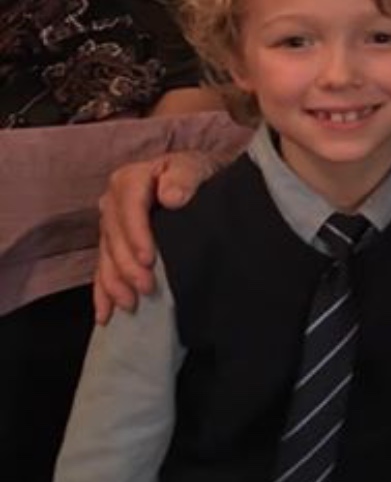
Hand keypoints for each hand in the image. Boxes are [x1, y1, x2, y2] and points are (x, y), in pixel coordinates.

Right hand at [93, 150, 217, 322]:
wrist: (197, 181)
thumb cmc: (196, 174)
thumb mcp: (195, 167)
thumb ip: (184, 177)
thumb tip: (171, 197)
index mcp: (130, 180)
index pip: (128, 208)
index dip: (136, 235)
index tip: (149, 259)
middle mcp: (113, 202)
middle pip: (114, 237)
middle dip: (128, 266)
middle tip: (147, 288)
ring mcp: (111, 225)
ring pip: (106, 257)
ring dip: (115, 283)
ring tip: (131, 304)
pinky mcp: (113, 245)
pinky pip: (102, 269)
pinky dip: (103, 293)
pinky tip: (105, 314)